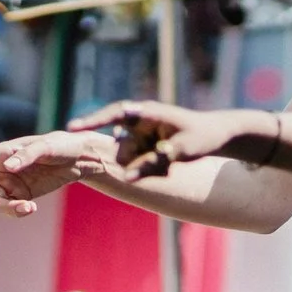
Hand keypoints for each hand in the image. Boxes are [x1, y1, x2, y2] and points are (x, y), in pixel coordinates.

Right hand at [0, 130, 115, 216]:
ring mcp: (9, 185)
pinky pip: (10, 209)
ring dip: (7, 210)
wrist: (79, 159)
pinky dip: (17, 212)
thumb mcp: (47, 146)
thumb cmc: (61, 145)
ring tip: (27, 208)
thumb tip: (7, 166)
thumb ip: (26, 155)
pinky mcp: (21, 197)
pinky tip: (30, 208)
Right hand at [66, 101, 269, 179]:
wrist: (218, 134)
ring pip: (130, 158)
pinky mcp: (146, 146)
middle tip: (160, 161)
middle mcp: (141, 122)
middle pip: (121, 145)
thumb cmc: (202, 137)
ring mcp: (143, 135)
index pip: (115, 113)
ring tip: (172, 161)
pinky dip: (150, 169)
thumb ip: (154, 164)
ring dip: (145, 167)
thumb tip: (128, 178)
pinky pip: (139, 163)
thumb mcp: (182, 151)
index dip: (92, 121)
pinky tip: (171, 164)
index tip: (72, 129)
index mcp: (148, 112)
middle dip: (132, 160)